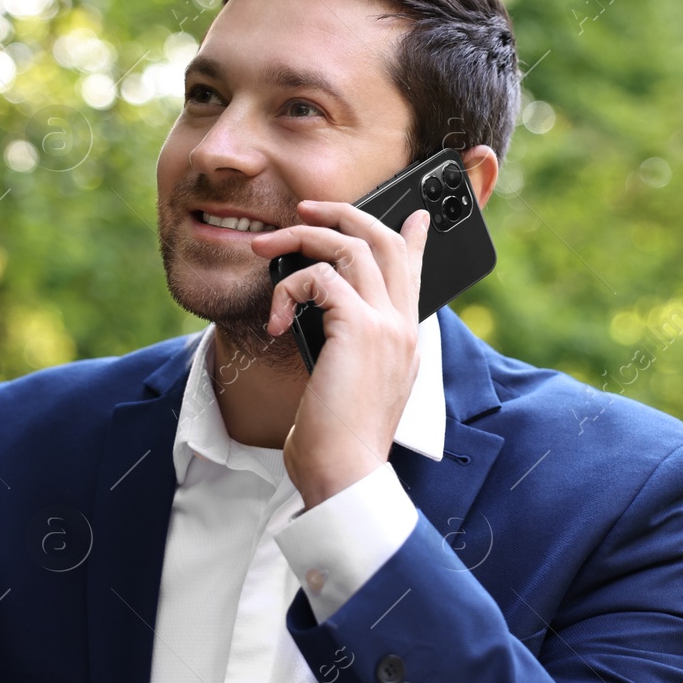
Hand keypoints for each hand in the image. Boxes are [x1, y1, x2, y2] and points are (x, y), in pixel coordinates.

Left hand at [248, 199, 431, 509]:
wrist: (345, 473)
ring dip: (302, 239)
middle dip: (344, 215)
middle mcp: (403, 326)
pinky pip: (320, 277)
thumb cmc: (339, 440)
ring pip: (350, 247)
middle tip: (307, 209)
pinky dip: (288, 287)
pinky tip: (275, 318)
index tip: (416, 215)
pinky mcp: (358, 328)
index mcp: (406, 339)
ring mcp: (386, 325)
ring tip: (265, 246)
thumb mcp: (351, 387)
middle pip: (385, 241)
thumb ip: (350, 349)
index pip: (416, 272)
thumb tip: (322, 324)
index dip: (413, 237)